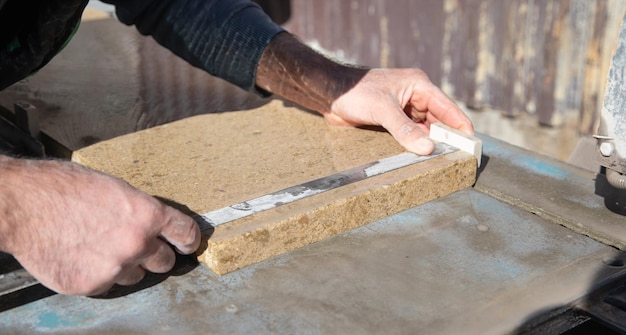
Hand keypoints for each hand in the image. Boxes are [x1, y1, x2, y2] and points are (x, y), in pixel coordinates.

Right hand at [0, 157, 200, 295]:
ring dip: (125, 266)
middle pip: (164, 262)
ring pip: (134, 276)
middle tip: (140, 247)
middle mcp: (136, 244)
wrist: (21, 205)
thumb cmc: (63, 188)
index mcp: (146, 214)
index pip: (186, 233)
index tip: (187, 245)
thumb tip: (154, 225)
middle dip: (156, 255)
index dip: (188, 240)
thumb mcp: (114, 188)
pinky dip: (97, 275)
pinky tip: (81, 256)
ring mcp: (113, 267)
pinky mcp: (90, 285)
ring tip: (100, 247)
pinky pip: (106, 285)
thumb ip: (139, 210)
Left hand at [256, 33, 472, 154]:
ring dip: (428, 144)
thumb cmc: (356, 92)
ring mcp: (403, 110)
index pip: (446, 107)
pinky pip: (409, 135)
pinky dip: (414, 146)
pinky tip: (420, 159)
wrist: (329, 94)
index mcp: (418, 86)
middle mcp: (414, 98)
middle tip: (456, 159)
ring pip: (423, 130)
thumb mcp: (382, 109)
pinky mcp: (391, 121)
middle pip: (437, 121)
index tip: (471, 143)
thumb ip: (404, 129)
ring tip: (441, 162)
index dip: (460, 125)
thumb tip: (427, 148)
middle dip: (445, 138)